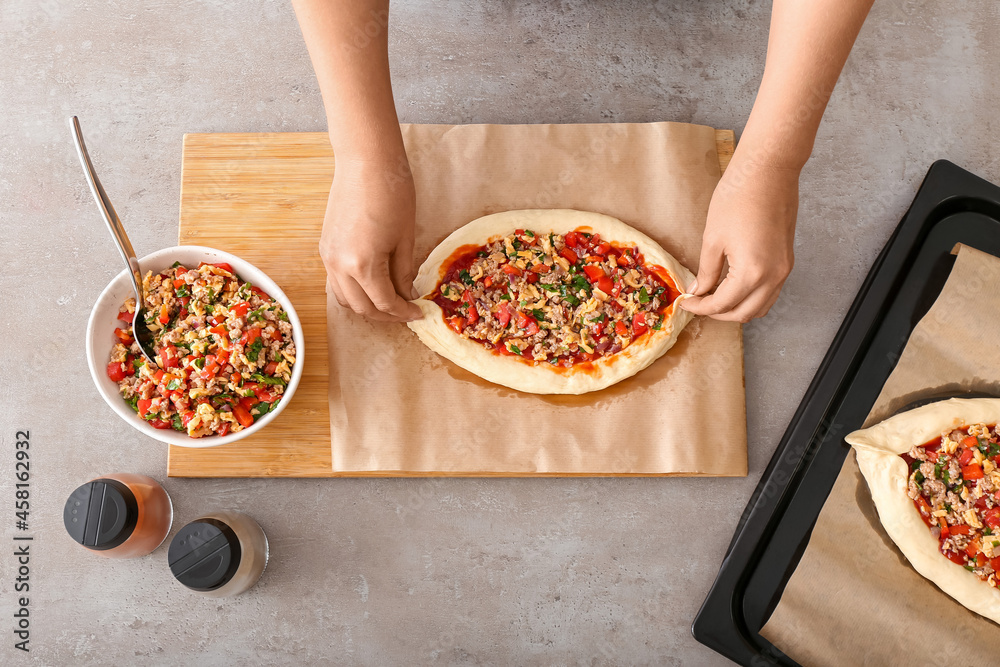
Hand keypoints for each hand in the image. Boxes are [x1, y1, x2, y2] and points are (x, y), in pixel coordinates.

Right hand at [321, 158, 422, 321]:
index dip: (403, 313)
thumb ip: (403, 272)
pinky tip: (371, 285)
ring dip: (366, 306)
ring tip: (388, 301)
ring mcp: (328, 257)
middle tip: (405, 311)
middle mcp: (340, 266)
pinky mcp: (325, 247)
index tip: (418, 313)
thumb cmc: (392, 193)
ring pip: (344, 298)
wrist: (365, 162)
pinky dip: (353, 290)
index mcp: (363, 265)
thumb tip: (406, 295)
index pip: (384, 303)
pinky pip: (336, 281)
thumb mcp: (405, 238)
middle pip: (362, 307)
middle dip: (385, 315)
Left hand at [680, 159, 797, 321]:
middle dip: (718, 313)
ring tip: (714, 297)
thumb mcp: (713, 239)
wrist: (768, 171)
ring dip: (737, 308)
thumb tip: (699, 290)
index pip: (723, 304)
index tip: (686, 302)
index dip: (700, 307)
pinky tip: (732, 286)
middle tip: (698, 303)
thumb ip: (707, 271)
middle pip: (744, 313)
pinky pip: (770, 291)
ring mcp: (784, 269)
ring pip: (761, 306)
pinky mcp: (787, 260)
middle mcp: (773, 276)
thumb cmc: (738, 197)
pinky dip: (751, 296)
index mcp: (752, 272)